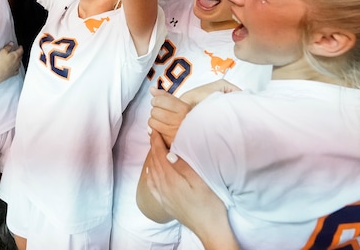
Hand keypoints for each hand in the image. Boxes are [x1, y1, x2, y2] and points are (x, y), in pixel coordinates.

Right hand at [0, 43, 22, 83]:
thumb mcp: (2, 51)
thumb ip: (8, 47)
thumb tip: (11, 44)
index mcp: (15, 55)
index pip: (20, 50)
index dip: (20, 47)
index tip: (20, 46)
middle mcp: (17, 62)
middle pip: (20, 56)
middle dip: (19, 53)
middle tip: (17, 52)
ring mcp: (16, 68)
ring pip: (19, 63)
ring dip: (18, 60)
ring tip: (15, 59)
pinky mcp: (13, 73)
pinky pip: (17, 69)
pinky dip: (16, 67)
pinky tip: (14, 67)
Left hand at [145, 130, 237, 249]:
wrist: (210, 229)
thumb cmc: (210, 204)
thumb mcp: (201, 182)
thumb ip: (184, 167)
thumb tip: (169, 153)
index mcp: (171, 179)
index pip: (159, 155)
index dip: (156, 141)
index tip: (154, 129)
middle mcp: (163, 187)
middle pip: (154, 162)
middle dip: (152, 147)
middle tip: (152, 134)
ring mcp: (163, 197)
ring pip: (152, 173)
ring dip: (151, 158)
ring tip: (153, 147)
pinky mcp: (165, 203)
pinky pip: (152, 186)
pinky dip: (149, 175)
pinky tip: (150, 172)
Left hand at [149, 81, 239, 145]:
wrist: (201, 136)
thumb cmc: (191, 117)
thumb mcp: (182, 104)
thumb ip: (165, 96)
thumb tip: (151, 89)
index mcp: (184, 109)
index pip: (160, 101)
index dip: (156, 100)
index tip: (158, 101)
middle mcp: (179, 122)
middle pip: (154, 111)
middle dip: (155, 110)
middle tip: (160, 111)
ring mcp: (174, 133)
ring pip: (152, 122)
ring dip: (154, 120)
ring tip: (161, 120)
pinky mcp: (170, 142)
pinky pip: (154, 133)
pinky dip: (154, 130)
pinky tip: (161, 128)